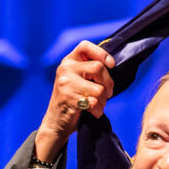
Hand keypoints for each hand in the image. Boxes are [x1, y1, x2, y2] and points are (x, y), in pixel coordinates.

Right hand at [35, 41, 115, 162]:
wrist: (56, 122)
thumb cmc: (73, 100)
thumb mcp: (78, 79)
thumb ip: (90, 70)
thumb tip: (112, 65)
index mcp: (69, 61)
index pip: (85, 46)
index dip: (101, 53)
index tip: (111, 65)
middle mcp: (65, 69)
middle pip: (98, 68)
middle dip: (108, 83)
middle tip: (106, 93)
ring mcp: (65, 83)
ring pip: (99, 88)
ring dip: (103, 100)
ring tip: (96, 105)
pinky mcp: (68, 98)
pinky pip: (94, 102)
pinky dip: (97, 110)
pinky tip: (92, 112)